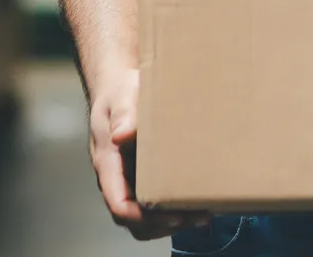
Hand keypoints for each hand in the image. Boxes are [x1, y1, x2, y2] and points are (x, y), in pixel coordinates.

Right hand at [87, 67, 210, 240]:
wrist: (120, 88)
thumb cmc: (121, 91)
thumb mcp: (122, 95)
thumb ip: (124, 112)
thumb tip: (122, 135)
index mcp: (108, 163)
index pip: (119, 204)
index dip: (143, 217)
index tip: (173, 216)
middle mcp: (117, 178)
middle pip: (134, 219)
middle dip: (164, 224)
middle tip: (198, 217)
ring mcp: (130, 179)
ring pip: (144, 217)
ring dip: (171, 222)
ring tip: (203, 215)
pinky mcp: (144, 176)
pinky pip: (154, 202)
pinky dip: (174, 209)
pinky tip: (199, 202)